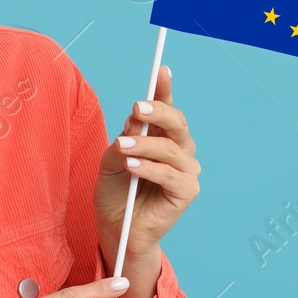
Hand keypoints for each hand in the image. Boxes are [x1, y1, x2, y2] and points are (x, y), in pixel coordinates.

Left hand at [93, 64, 199, 259]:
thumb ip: (123, 140)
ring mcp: (186, 171)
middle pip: (176, 123)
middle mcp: (178, 150)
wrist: (116, 229)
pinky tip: (132, 166)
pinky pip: (170, 175)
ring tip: (123, 147)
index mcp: (161, 137)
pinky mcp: (187, 192)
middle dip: (157, 111)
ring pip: (171, 148)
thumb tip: (133, 120)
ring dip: (145, 146)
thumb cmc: (114, 193)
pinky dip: (150, 169)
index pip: (165, 108)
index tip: (161, 69)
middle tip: (136, 107)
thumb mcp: (110, 161)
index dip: (164, 88)